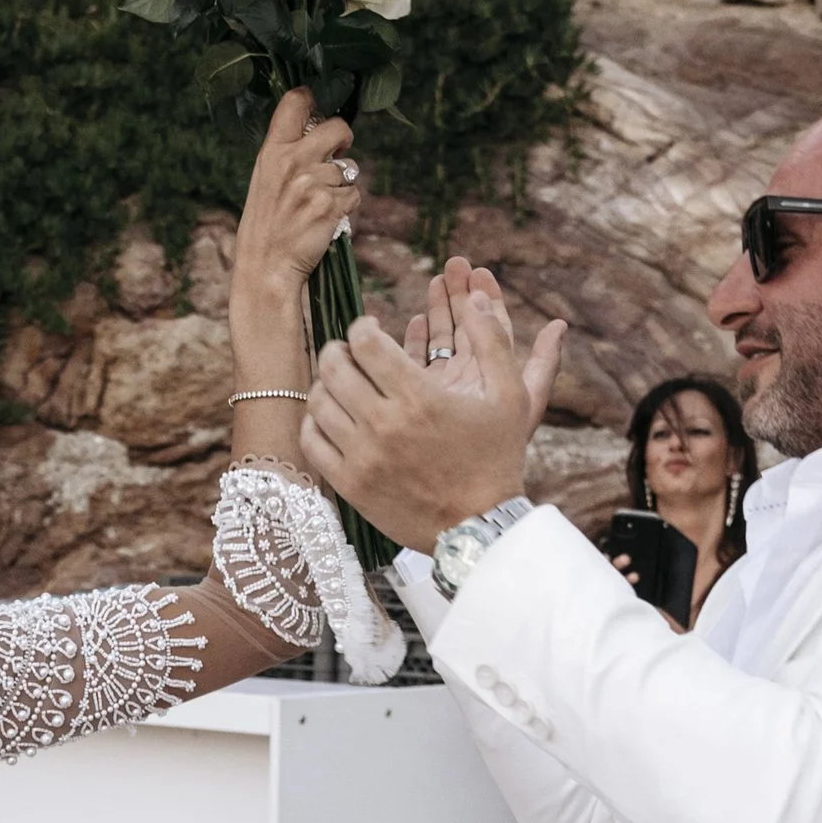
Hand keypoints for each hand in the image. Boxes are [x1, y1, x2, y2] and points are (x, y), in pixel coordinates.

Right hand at [233, 88, 358, 315]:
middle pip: (338, 128)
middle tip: (338, 152)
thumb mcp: (265, 180)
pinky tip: (326, 219)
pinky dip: (346, 207)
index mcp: (272, 151)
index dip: (312, 99)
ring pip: (349, 168)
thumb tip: (319, 131)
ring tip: (318, 204)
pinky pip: (354, 194)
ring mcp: (314, 183)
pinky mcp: (332, 205)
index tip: (316, 108)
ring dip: (342, 184)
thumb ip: (287, 153)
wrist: (266, 267)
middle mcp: (293, 161)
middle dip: (344, 138)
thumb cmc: (266, 225)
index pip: (295, 102)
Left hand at [303, 258, 563, 549]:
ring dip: (324, 383)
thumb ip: (493, 341)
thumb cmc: (496, 459)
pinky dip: (314, 421)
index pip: (365, 342)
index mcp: (419, 397)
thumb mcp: (509, 397)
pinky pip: (312, 441)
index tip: (368, 329)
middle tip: (346, 351)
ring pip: (318, 401)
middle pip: (334, 367)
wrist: (479, 527)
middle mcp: (385, 424)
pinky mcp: (349, 485)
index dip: (361, 327)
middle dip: (338, 350)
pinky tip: (329, 416)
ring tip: (339, 382)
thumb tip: (481, 295)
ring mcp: (362, 457)